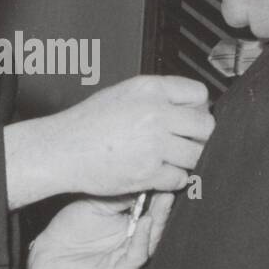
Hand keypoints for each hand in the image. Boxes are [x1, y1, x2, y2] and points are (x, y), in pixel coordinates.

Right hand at [5, 76, 213, 207]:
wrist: (63, 149)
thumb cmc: (86, 123)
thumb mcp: (122, 94)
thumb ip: (156, 96)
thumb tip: (187, 106)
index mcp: (150, 89)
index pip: (199, 93)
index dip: (198, 107)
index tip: (192, 117)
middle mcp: (156, 113)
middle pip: (205, 126)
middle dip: (199, 136)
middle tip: (185, 141)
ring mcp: (154, 144)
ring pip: (196, 154)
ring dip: (187, 159)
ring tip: (169, 158)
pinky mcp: (149, 172)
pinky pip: (180, 178)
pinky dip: (172, 179)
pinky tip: (158, 173)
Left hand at [26, 192, 175, 268]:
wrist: (46, 258)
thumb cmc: (69, 230)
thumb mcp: (95, 205)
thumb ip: (118, 196)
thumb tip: (143, 177)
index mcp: (130, 228)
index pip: (152, 210)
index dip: (160, 194)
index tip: (168, 175)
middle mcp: (133, 244)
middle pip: (157, 225)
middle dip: (165, 205)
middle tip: (171, 186)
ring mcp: (126, 260)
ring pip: (151, 241)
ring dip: (158, 221)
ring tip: (163, 201)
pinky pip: (135, 258)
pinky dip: (141, 240)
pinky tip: (144, 223)